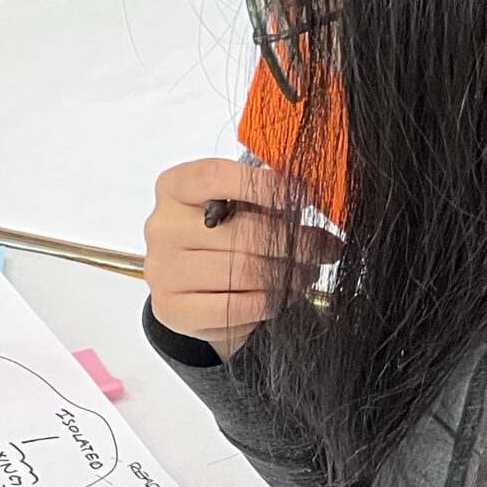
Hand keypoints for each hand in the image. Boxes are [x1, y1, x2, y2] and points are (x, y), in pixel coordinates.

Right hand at [143, 159, 342, 360]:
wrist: (195, 286)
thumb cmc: (224, 235)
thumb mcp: (238, 205)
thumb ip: (266, 195)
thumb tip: (316, 197)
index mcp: (174, 188)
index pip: (215, 177)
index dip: (264, 185)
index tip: (305, 195)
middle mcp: (162, 226)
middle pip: (242, 232)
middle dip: (296, 242)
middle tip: (325, 247)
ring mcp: (163, 270)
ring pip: (244, 273)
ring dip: (287, 275)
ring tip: (304, 273)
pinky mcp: (172, 309)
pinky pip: (235, 308)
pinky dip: (267, 303)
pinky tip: (279, 295)